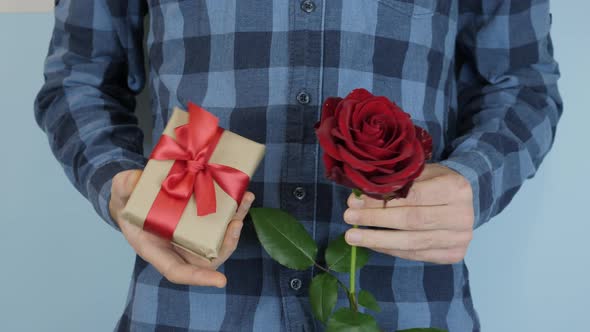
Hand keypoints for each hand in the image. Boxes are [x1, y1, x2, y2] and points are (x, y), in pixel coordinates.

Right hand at [109, 170, 254, 286]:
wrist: (135, 193)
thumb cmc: (126, 199)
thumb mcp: (120, 191)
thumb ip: (123, 186)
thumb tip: (133, 180)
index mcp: (156, 250)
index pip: (178, 271)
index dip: (199, 278)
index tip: (220, 280)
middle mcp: (178, 247)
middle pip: (208, 257)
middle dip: (226, 243)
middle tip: (236, 224)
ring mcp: (193, 234)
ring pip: (220, 238)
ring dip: (236, 221)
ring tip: (245, 199)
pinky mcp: (202, 219)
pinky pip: (222, 220)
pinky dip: (234, 209)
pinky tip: (242, 193)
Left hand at [343, 164, 473, 263]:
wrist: (466, 201)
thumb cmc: (436, 182)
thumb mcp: (420, 172)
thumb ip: (394, 182)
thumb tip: (358, 197)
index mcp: (455, 188)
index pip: (413, 196)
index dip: (382, 201)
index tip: (355, 202)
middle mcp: (461, 216)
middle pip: (411, 221)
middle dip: (376, 220)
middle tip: (349, 218)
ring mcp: (459, 238)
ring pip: (411, 242)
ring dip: (378, 240)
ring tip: (353, 237)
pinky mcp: (452, 255)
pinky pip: (415, 254)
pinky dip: (390, 249)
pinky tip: (372, 243)